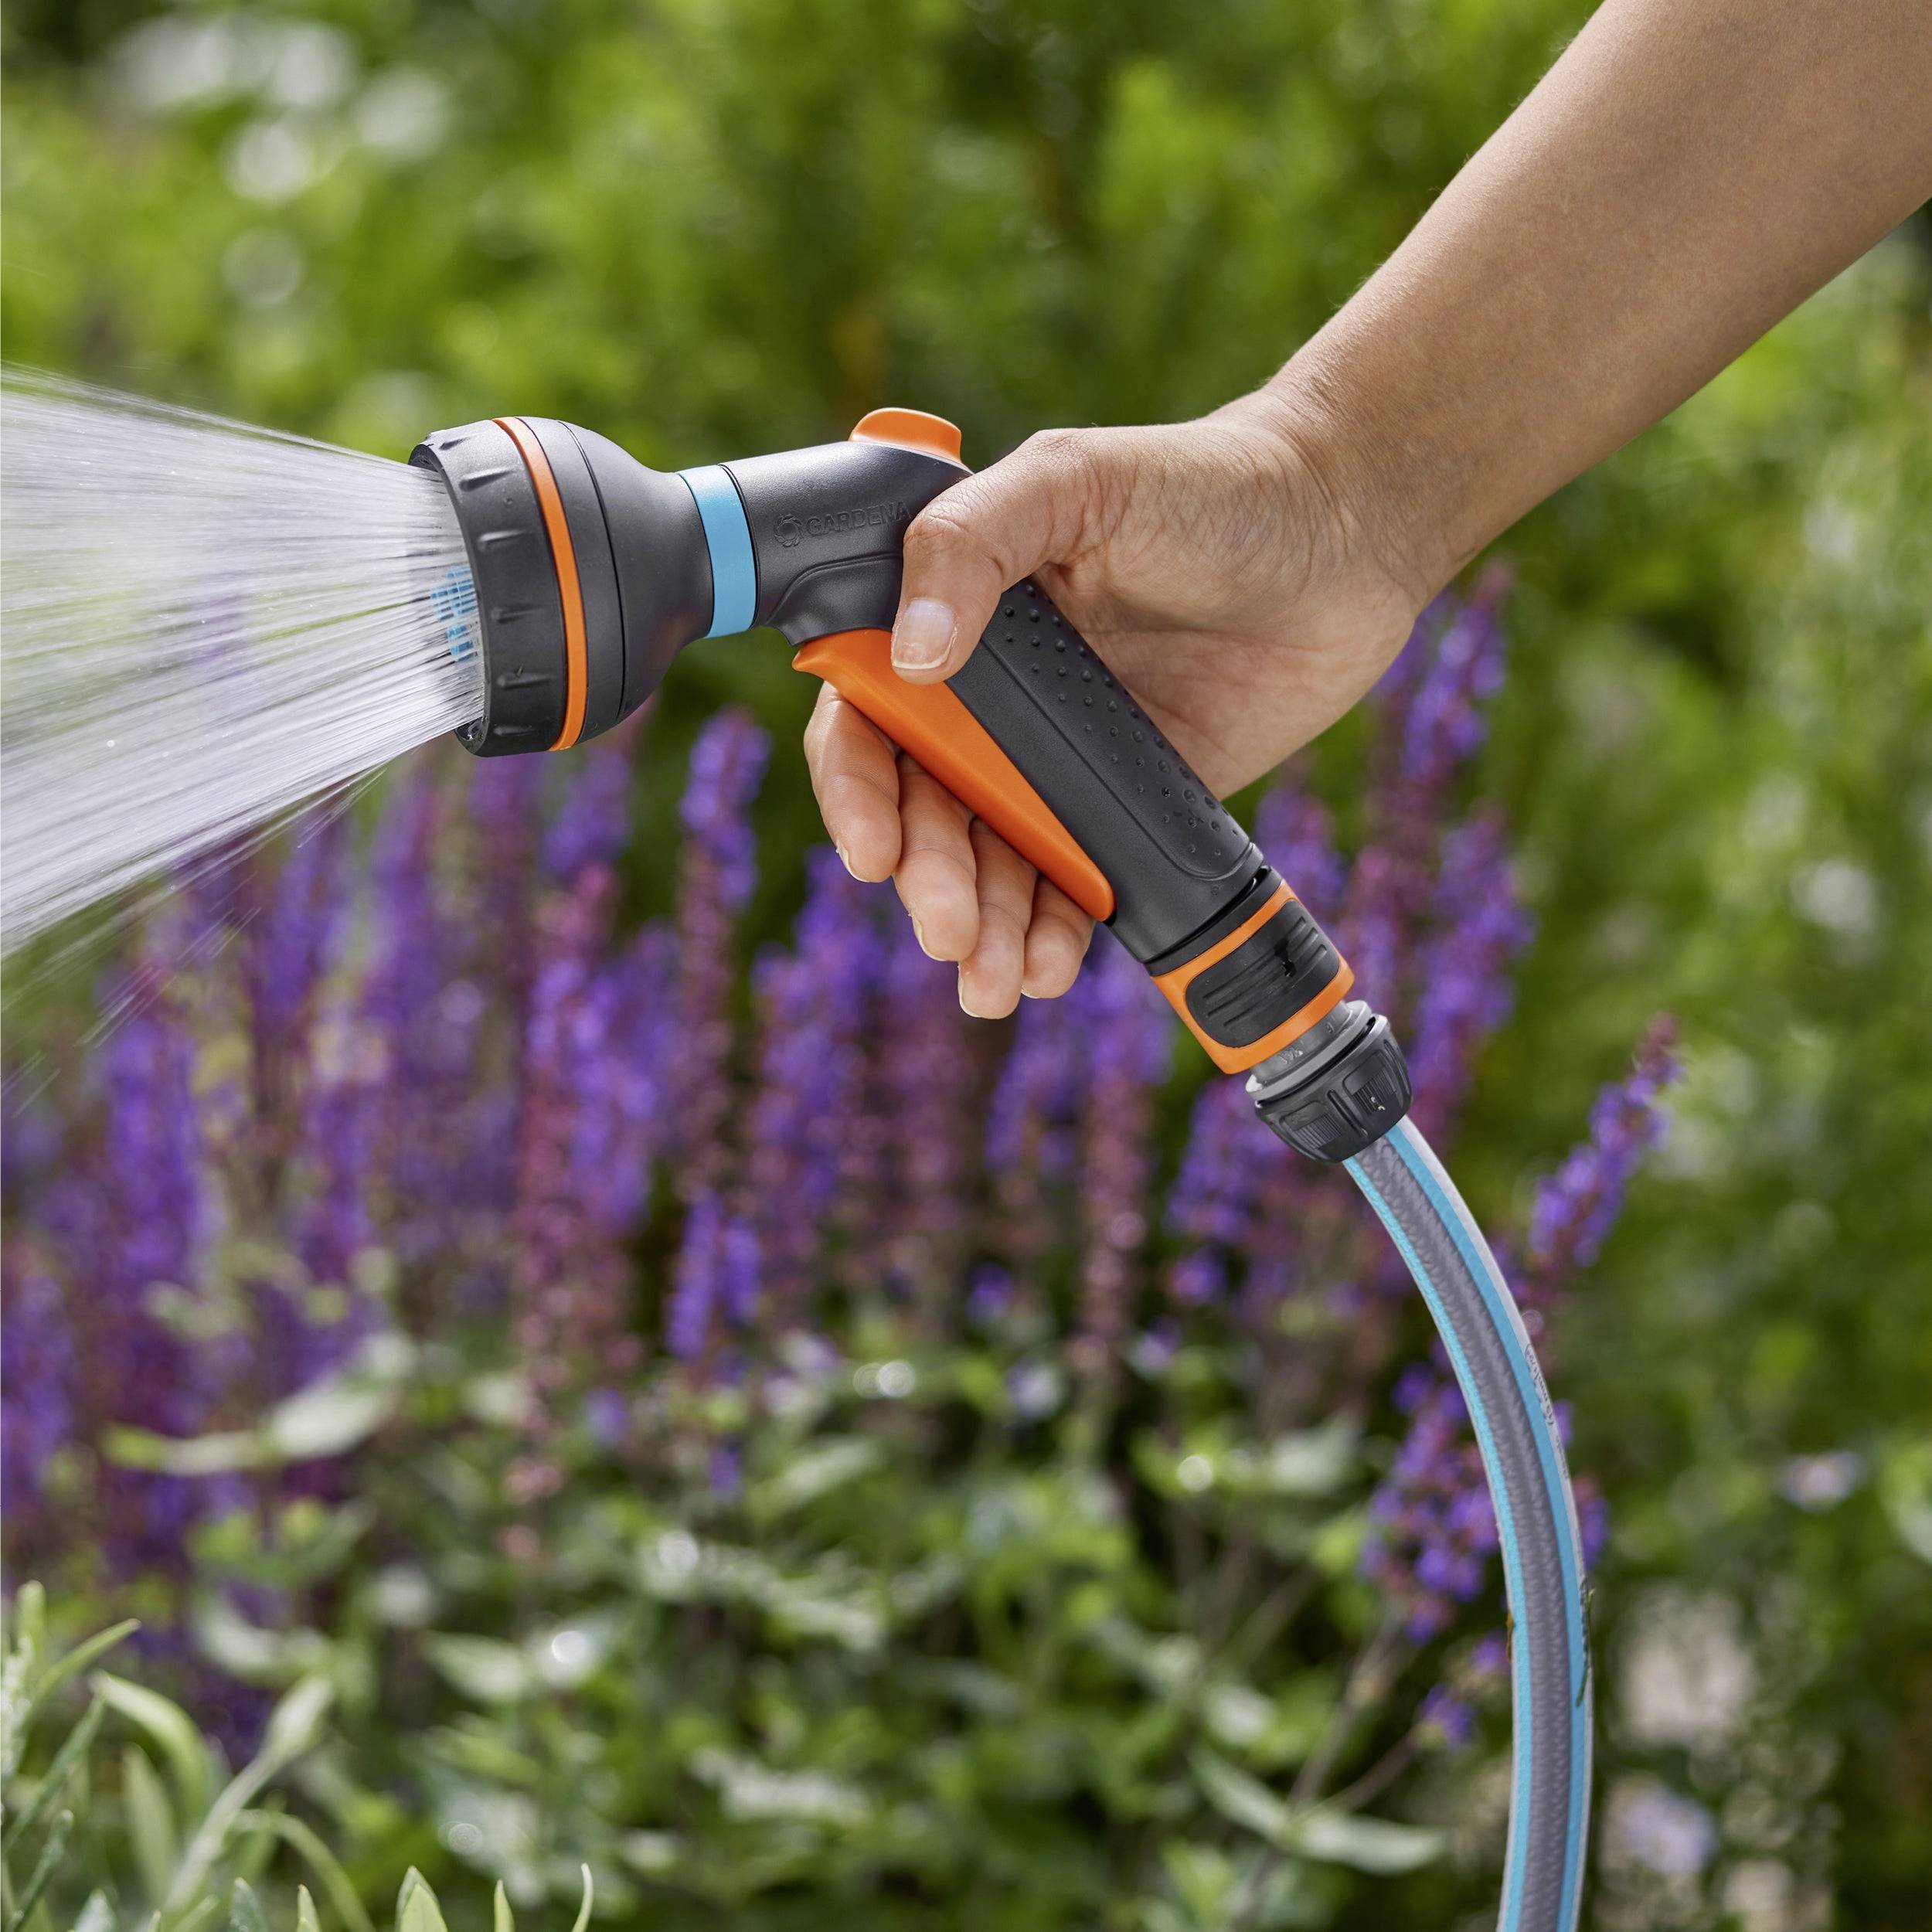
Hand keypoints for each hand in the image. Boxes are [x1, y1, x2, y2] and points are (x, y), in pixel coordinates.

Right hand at [802, 386, 1426, 1015]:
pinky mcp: (1130, 802)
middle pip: (926, 808)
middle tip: (950, 930)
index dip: (858, 785)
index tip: (874, 848)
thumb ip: (976, 540)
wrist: (1351, 535)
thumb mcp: (1078, 478)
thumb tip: (912, 654)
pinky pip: (1073, 882)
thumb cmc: (1214, 482)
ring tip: (993, 982)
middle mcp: (997, 694)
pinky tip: (1048, 969)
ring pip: (993, 861)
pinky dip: (1052, 933)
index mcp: (958, 611)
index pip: (871, 710)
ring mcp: (1062, 756)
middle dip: (929, 879)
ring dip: (982, 928)